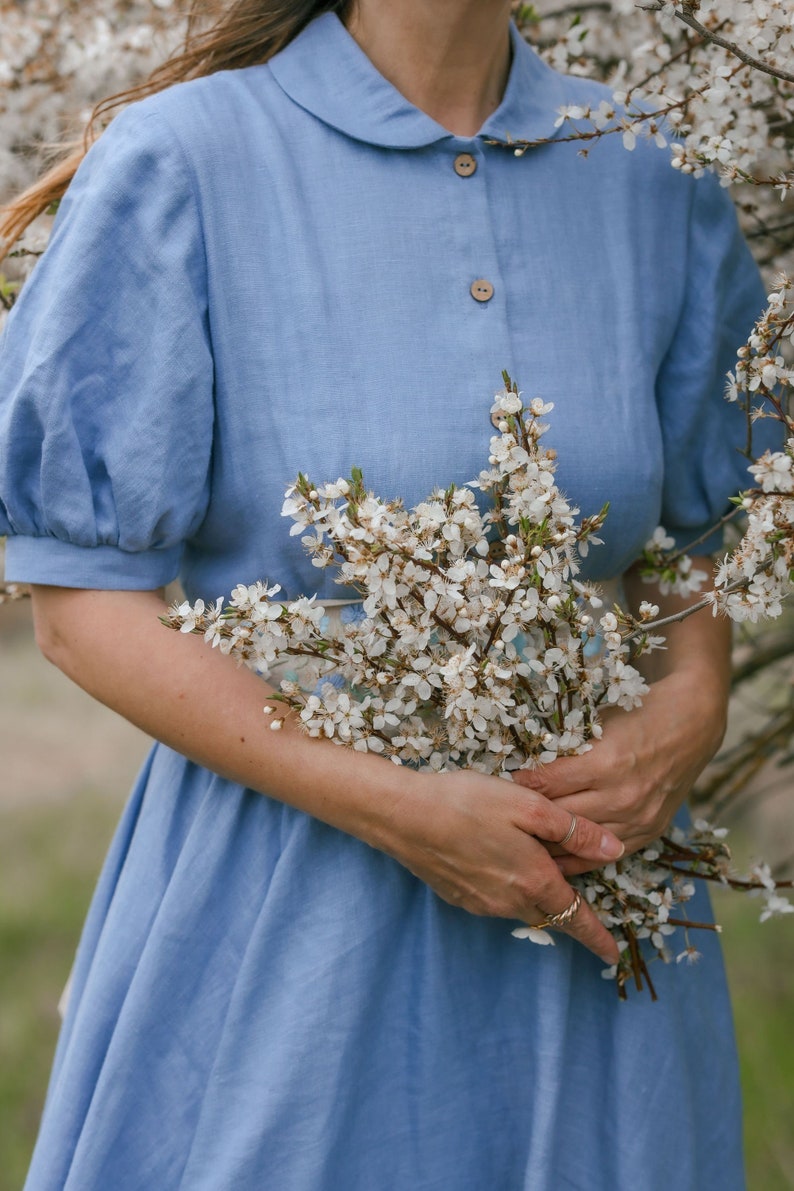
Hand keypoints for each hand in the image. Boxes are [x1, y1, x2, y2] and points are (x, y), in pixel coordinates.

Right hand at [379, 769, 624, 963]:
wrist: (404, 816)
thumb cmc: (468, 803)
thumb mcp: (529, 806)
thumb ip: (575, 831)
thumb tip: (615, 851)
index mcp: (534, 881)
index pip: (577, 919)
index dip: (598, 939)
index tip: (614, 957)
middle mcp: (510, 902)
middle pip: (551, 917)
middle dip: (570, 917)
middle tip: (585, 913)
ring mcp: (482, 903)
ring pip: (522, 908)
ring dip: (538, 900)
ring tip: (542, 877)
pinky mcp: (459, 897)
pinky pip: (497, 902)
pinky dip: (510, 892)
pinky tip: (501, 867)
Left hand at [514, 672, 727, 875]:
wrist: (691, 725)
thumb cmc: (639, 715)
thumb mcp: (598, 722)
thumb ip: (567, 747)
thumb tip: (527, 763)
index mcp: (605, 762)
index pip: (548, 784)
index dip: (521, 786)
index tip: (501, 787)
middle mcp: (622, 796)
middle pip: (560, 817)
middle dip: (530, 819)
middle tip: (503, 821)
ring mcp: (637, 818)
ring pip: (581, 842)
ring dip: (551, 845)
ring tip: (521, 847)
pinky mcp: (649, 832)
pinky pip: (606, 855)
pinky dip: (580, 859)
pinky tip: (556, 861)